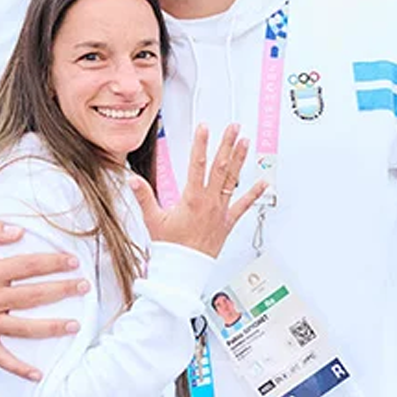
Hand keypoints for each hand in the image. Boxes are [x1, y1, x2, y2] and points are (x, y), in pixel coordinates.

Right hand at [0, 219, 88, 381]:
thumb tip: (19, 231)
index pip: (28, 267)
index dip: (53, 263)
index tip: (73, 261)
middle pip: (33, 297)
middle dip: (62, 291)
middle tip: (84, 286)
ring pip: (24, 329)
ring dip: (51, 328)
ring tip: (76, 325)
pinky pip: (0, 357)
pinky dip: (18, 368)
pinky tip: (38, 374)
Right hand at [131, 124, 267, 257]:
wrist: (183, 268)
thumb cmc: (170, 246)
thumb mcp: (153, 219)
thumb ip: (144, 196)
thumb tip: (132, 179)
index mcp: (192, 198)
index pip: (197, 164)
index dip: (201, 144)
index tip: (204, 128)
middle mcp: (209, 201)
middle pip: (220, 167)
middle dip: (227, 144)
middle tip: (233, 128)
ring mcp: (221, 210)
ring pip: (232, 180)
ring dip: (240, 160)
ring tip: (246, 143)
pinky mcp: (227, 222)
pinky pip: (243, 206)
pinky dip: (254, 194)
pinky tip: (264, 183)